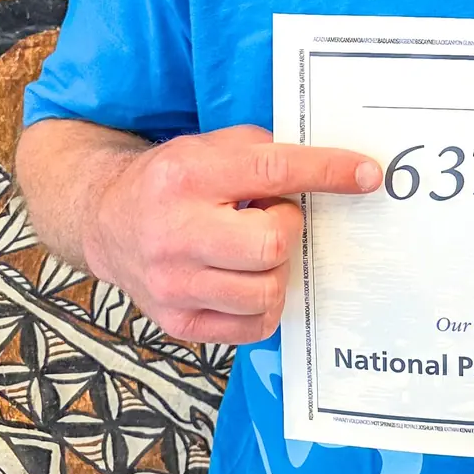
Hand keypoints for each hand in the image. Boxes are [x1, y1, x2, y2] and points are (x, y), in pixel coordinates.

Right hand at [87, 124, 380, 344]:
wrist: (105, 221)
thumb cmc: (170, 181)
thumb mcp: (208, 147)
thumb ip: (261, 151)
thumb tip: (330, 168)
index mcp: (187, 176)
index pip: (273, 172)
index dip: (328, 172)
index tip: (367, 175)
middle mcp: (175, 232)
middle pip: (272, 245)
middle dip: (286, 229)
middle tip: (269, 218)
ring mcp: (174, 284)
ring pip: (266, 292)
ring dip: (275, 270)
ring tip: (251, 249)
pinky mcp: (177, 321)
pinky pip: (252, 326)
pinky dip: (264, 304)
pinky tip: (245, 279)